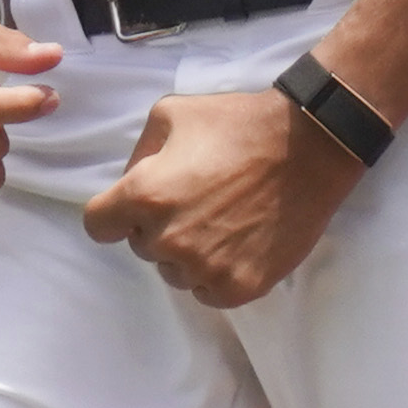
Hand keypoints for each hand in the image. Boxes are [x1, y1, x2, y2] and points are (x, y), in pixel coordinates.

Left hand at [81, 86, 361, 307]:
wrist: (309, 147)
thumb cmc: (239, 123)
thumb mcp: (171, 114)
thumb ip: (138, 154)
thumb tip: (129, 182)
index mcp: (144, 196)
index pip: (98, 226)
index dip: (113, 214)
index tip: (133, 207)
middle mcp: (168, 239)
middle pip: (141, 247)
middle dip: (157, 227)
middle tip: (195, 201)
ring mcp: (205, 268)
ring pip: (174, 273)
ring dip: (187, 254)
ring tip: (221, 221)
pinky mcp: (239, 287)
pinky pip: (207, 293)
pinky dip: (216, 274)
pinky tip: (236, 243)